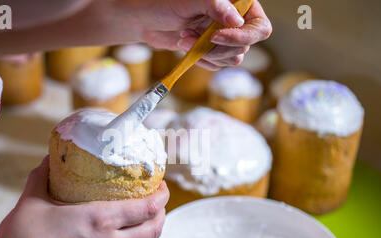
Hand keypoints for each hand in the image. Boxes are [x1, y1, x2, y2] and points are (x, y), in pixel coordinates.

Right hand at [0, 156, 168, 237]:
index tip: (161, 187)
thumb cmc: (21, 236)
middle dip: (161, 215)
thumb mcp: (34, 197)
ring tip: (152, 228)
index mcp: (99, 219)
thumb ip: (44, 174)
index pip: (146, 208)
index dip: (161, 196)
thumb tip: (50, 157)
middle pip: (152, 230)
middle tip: (158, 205)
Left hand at [138, 0, 271, 69]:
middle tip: (191, 36)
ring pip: (232, 58)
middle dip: (216, 47)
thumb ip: (216, 6)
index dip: (241, 36)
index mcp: (238, 4)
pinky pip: (217, 64)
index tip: (215, 36)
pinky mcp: (212, 50)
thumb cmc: (165, 3)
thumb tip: (237, 20)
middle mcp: (235, 21)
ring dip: (207, 54)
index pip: (259, 27)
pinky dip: (201, 60)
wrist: (146, 20)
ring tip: (185, 38)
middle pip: (244, 47)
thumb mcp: (191, 0)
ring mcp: (224, 37)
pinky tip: (186, 46)